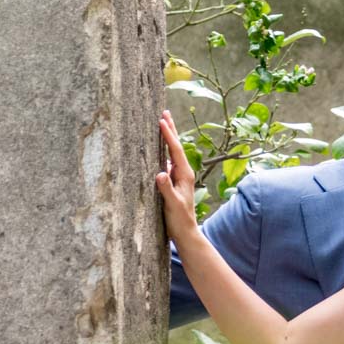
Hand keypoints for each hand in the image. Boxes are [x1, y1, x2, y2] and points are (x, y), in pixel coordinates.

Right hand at [154, 111, 199, 237]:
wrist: (185, 231)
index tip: (161, 120)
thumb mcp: (172, 204)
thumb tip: (160, 173)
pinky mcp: (173, 181)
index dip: (169, 135)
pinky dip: (162, 150)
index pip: (176, 150)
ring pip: (172, 152)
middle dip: (171, 129)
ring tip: (162, 122)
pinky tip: (158, 147)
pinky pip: (167, 161)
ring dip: (167, 137)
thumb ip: (166, 189)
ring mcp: (179, 176)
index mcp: (185, 175)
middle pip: (176, 146)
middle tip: (164, 112)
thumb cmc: (179, 219)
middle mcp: (183, 172)